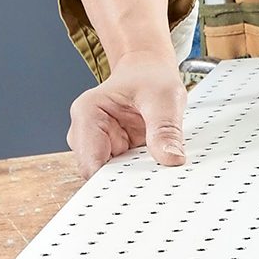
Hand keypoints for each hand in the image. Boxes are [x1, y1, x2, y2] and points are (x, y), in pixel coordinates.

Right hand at [67, 50, 186, 178]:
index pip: (91, 163)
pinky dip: (142, 173)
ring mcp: (100, 145)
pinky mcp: (115, 152)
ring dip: (137, 178)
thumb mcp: (164, 97)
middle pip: (100, 174)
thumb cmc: (150, 76)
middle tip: (159, 183)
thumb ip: (165, 128)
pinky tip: (159, 170)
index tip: (141, 188)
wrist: (148, 70)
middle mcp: (86, 133)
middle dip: (127, 182)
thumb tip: (172, 159)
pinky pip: (126, 173)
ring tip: (162, 173)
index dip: (112, 182)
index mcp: (87, 114)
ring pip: (113, 177)